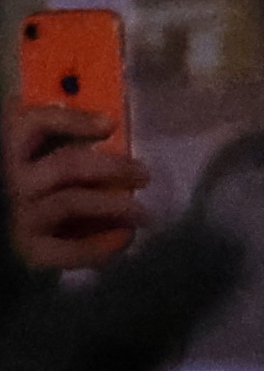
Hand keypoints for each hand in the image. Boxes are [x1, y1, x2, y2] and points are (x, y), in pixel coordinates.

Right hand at [13, 110, 151, 276]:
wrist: (6, 243)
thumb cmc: (25, 197)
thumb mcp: (31, 164)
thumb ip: (53, 147)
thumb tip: (104, 129)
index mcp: (6, 152)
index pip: (29, 123)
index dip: (70, 120)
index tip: (110, 124)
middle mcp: (8, 181)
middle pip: (67, 165)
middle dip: (114, 167)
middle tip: (143, 174)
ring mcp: (18, 216)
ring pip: (72, 202)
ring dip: (116, 205)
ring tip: (143, 212)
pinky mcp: (28, 251)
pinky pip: (72, 248)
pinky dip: (103, 244)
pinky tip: (123, 237)